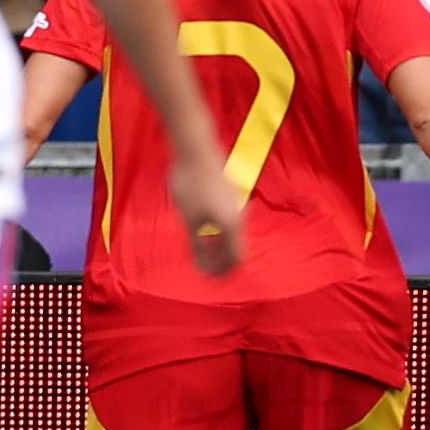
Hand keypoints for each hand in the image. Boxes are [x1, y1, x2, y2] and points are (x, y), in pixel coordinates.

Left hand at [166, 141, 248, 274]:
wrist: (195, 150)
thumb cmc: (191, 186)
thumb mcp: (189, 220)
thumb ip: (197, 245)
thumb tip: (201, 265)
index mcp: (232, 225)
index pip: (236, 258)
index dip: (224, 271)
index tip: (210, 278)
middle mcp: (240, 216)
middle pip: (236, 246)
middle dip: (221, 260)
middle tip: (203, 268)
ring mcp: (236, 203)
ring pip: (232, 233)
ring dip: (218, 246)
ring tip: (200, 250)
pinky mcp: (230, 194)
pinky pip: (229, 221)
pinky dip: (218, 232)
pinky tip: (201, 229)